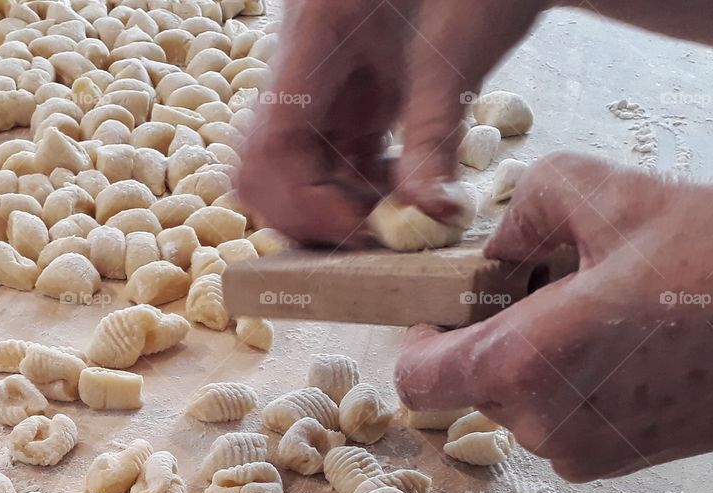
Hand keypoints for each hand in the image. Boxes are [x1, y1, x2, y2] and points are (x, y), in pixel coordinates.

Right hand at [236, 0, 543, 245]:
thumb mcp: (451, 55)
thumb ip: (433, 138)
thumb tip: (431, 214)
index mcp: (313, 36)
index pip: (273, 141)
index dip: (303, 202)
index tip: (355, 231)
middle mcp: (297, 64)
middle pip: (261, 163)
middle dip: (306, 212)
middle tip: (366, 236)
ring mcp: (311, 84)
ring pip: (284, 168)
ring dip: (326, 206)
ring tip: (384, 219)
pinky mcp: (334, 98)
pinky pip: (321, 159)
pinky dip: (349, 189)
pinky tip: (392, 195)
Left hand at [395, 151, 712, 480]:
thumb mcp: (609, 195)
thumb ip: (525, 207)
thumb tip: (497, 246)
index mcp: (522, 363)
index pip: (416, 379)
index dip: (420, 342)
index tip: (446, 313)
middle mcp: (542, 423)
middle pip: (472, 387)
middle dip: (493, 339)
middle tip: (545, 292)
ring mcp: (582, 453)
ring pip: (521, 404)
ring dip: (538, 363)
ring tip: (599, 315)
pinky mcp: (619, 464)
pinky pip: (563, 425)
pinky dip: (574, 390)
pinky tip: (624, 348)